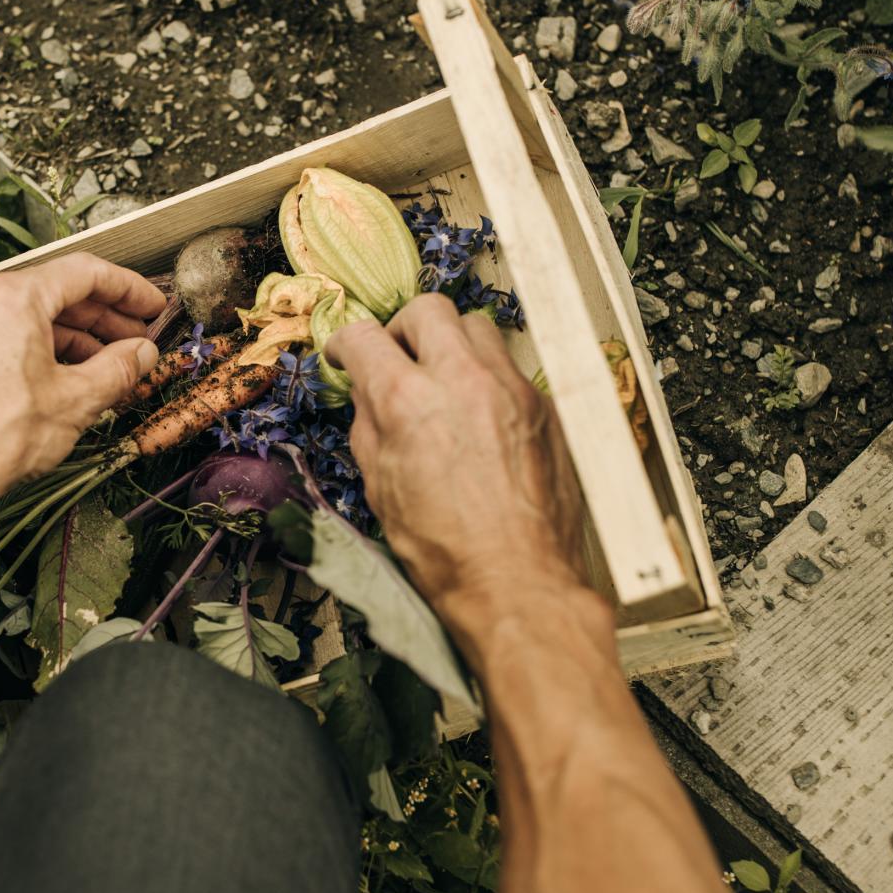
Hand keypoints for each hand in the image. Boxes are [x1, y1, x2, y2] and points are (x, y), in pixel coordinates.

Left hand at [0, 254, 164, 509]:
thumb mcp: (76, 400)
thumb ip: (118, 368)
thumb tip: (142, 353)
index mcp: (14, 297)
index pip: (86, 273)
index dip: (128, 289)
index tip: (152, 306)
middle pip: (58, 292)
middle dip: (104, 317)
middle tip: (138, 340)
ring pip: (33, 317)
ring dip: (77, 336)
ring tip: (109, 365)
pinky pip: (8, 336)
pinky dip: (44, 349)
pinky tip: (68, 377)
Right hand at [326, 293, 590, 639]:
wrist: (519, 582)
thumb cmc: (446, 550)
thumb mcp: (381, 488)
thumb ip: (371, 426)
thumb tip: (368, 392)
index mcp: (408, 401)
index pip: (364, 336)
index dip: (345, 343)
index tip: (345, 355)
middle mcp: (463, 380)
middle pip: (427, 310)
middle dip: (403, 328)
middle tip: (398, 358)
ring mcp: (512, 389)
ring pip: (477, 328)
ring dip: (452, 346)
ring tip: (444, 383)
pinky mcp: (546, 408)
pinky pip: (511, 370)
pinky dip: (489, 381)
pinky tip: (482, 420)